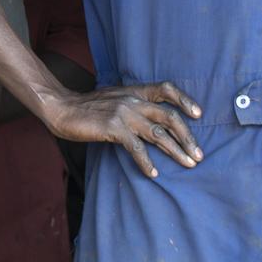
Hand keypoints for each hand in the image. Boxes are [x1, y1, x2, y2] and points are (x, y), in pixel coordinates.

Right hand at [43, 81, 204, 178]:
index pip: (166, 89)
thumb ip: (133, 105)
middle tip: (198, 155)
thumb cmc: (87, 108)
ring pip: (159, 133)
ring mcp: (124, 114)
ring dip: (176, 151)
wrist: (62, 108)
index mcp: (134, 91)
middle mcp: (133, 100)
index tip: (199, 115)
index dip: (185, 100)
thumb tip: (153, 122)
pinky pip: (136, 147)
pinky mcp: (113, 128)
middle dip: (188, 137)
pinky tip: (153, 173)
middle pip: (170, 116)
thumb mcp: (114, 99)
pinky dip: (146, 162)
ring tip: (188, 164)